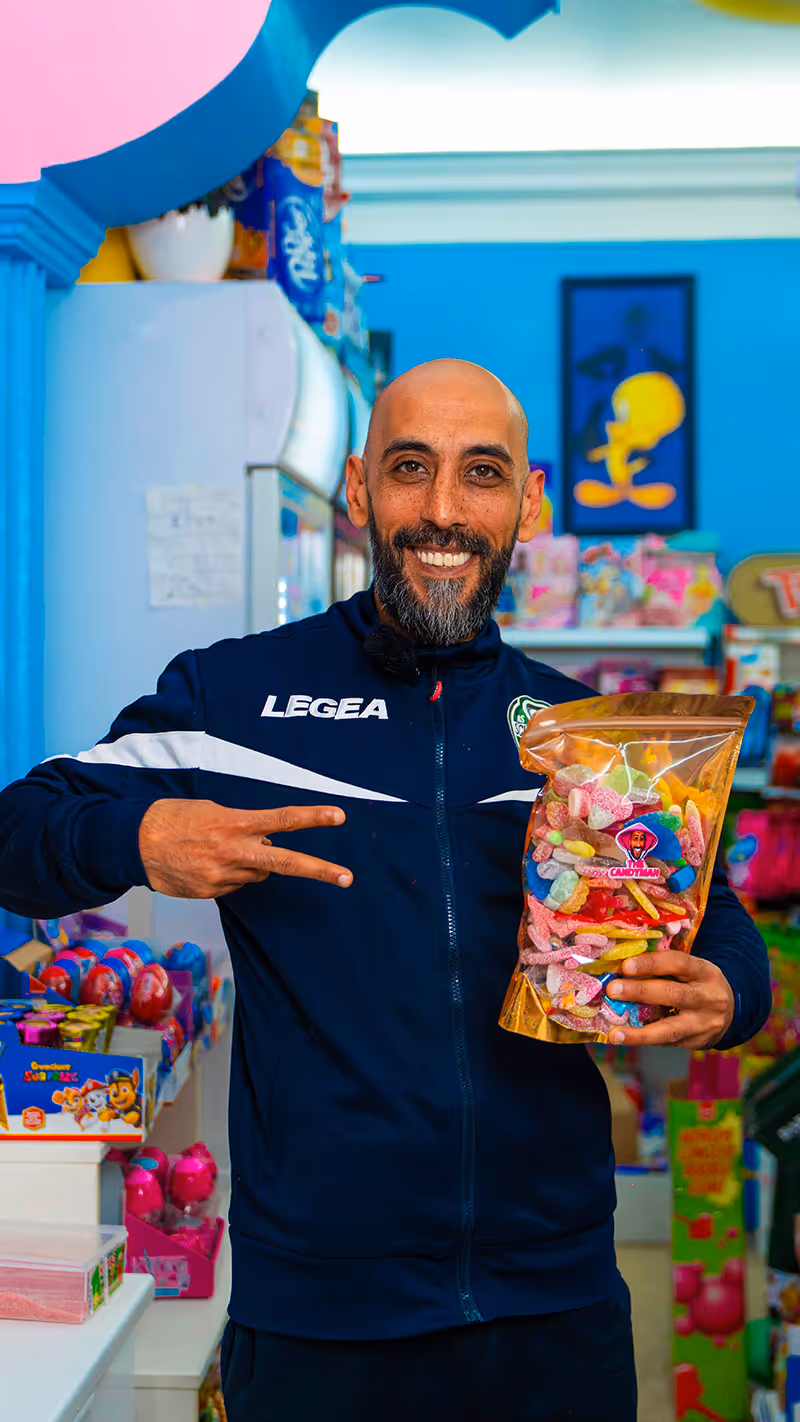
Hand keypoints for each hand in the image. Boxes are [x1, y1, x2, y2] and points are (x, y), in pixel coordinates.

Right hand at [139, 799, 351, 898]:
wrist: (133, 842)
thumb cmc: (174, 818)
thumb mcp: (212, 811)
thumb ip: (244, 827)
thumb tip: (267, 845)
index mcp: (234, 823)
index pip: (282, 819)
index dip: (313, 817)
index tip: (339, 816)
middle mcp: (234, 851)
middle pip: (286, 862)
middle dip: (320, 870)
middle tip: (348, 878)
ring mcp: (223, 876)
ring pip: (257, 873)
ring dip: (252, 863)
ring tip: (220, 850)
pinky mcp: (211, 892)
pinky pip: (235, 884)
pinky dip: (229, 874)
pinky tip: (205, 863)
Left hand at [603, 950, 734, 1047]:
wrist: (730, 1012)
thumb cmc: (698, 985)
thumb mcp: (691, 971)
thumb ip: (664, 969)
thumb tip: (621, 968)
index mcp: (705, 972)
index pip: (678, 963)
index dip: (651, 963)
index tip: (625, 965)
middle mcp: (708, 998)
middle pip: (673, 994)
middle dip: (640, 991)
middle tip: (613, 990)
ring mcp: (703, 1024)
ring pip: (671, 1029)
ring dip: (640, 1032)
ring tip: (616, 1033)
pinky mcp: (695, 1042)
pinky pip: (666, 1042)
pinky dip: (643, 1039)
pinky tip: (623, 1039)